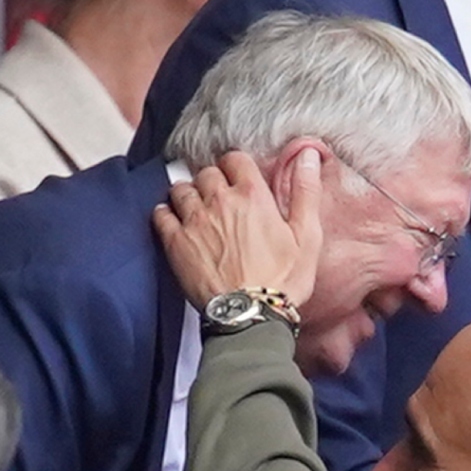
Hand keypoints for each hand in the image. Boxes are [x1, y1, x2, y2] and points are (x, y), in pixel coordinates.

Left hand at [153, 149, 321, 314]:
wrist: (251, 315)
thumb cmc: (282, 281)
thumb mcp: (308, 236)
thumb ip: (306, 191)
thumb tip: (309, 154)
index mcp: (252, 195)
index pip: (235, 159)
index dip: (236, 166)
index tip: (238, 178)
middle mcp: (219, 200)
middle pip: (206, 173)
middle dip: (212, 181)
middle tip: (219, 197)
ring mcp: (194, 220)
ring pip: (181, 189)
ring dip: (188, 194)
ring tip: (196, 208)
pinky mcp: (175, 243)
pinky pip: (161, 214)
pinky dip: (165, 213)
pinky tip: (173, 221)